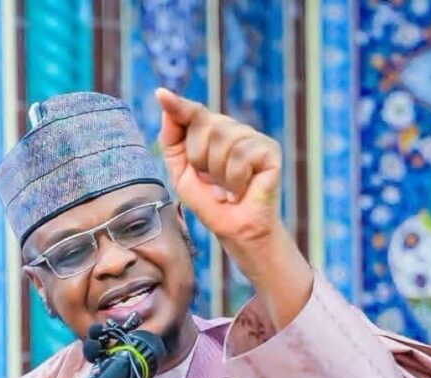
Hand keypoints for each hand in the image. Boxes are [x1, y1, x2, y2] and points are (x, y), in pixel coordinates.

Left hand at [155, 87, 282, 247]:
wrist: (235, 230)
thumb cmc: (210, 203)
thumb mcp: (181, 172)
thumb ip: (172, 140)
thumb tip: (166, 103)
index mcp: (210, 132)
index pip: (192, 112)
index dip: (177, 105)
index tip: (161, 95)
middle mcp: (232, 129)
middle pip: (203, 124)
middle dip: (199, 158)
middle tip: (211, 181)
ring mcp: (252, 137)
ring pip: (223, 139)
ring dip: (218, 173)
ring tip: (227, 188)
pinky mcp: (269, 149)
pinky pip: (242, 155)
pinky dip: (236, 180)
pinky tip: (241, 190)